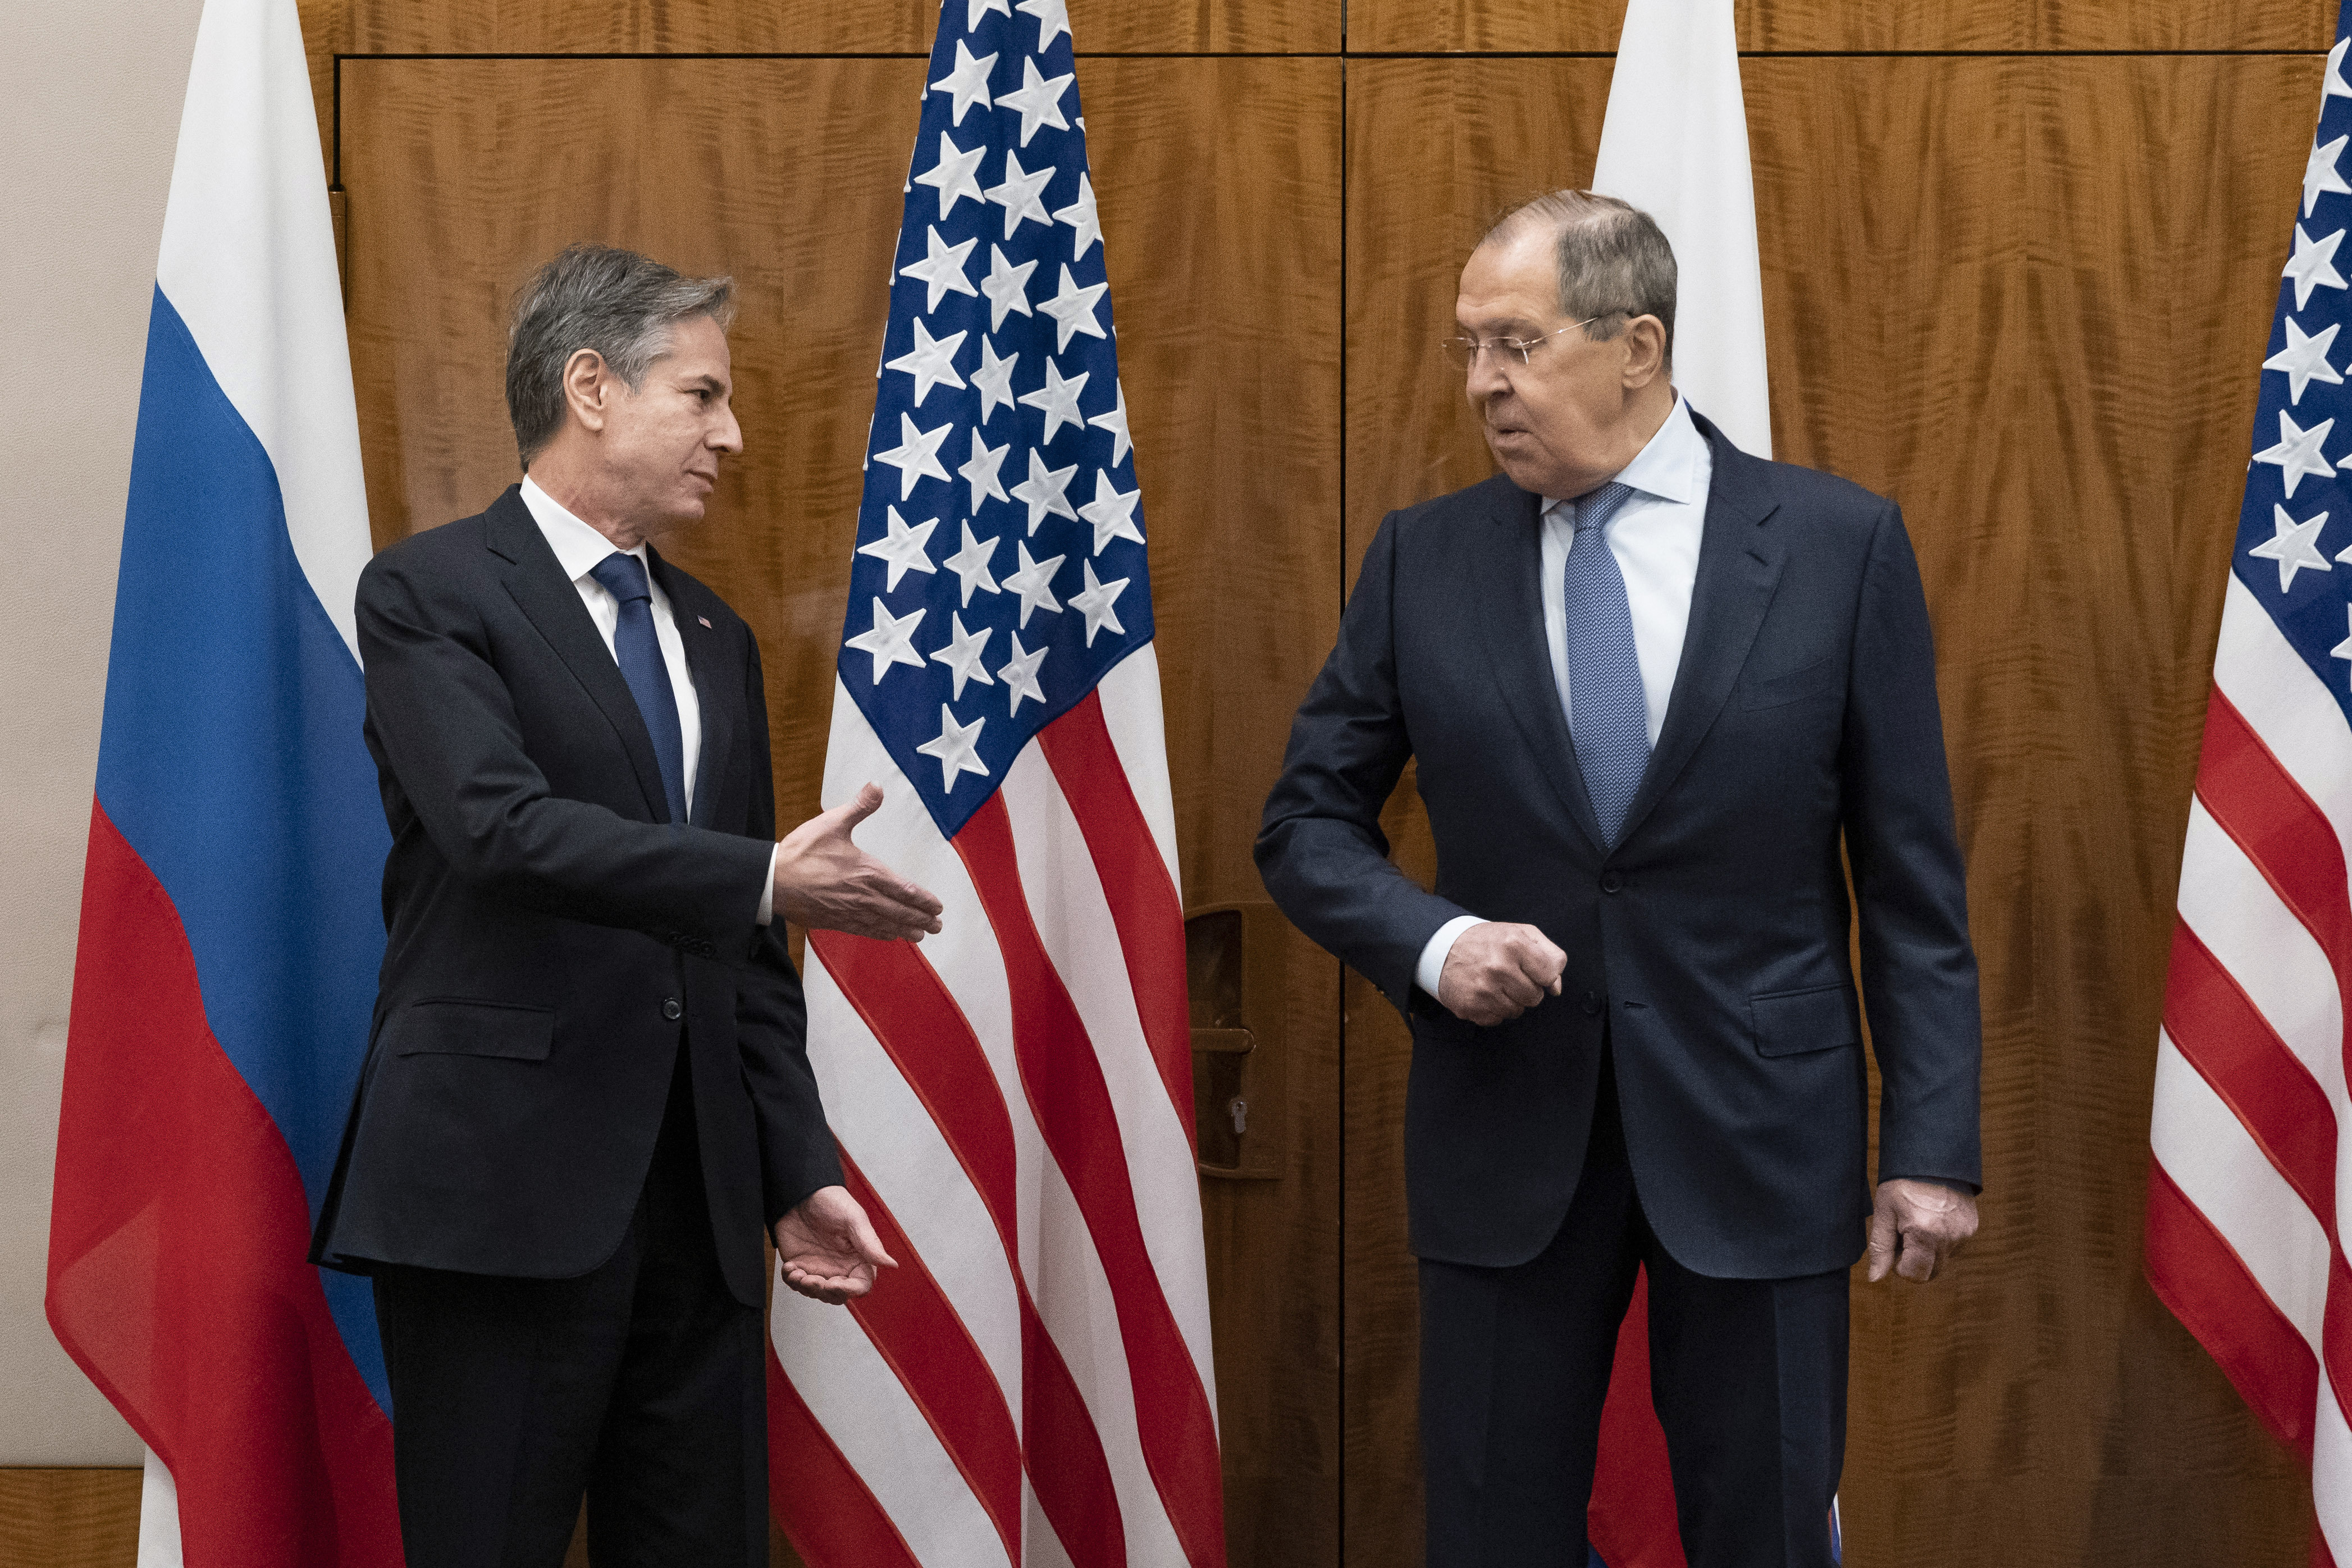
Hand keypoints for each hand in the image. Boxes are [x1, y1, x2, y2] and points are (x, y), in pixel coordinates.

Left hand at [774, 1185, 896, 1303]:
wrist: (799, 1192)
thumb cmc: (830, 1200)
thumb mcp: (853, 1219)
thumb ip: (871, 1244)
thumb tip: (891, 1264)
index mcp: (858, 1256)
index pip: (860, 1285)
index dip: (849, 1290)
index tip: (835, 1283)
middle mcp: (840, 1265)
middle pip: (837, 1295)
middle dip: (824, 1292)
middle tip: (813, 1279)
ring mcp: (819, 1266)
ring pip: (816, 1293)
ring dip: (806, 1288)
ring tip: (799, 1272)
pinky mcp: (800, 1264)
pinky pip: (796, 1283)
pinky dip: (792, 1280)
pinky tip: (790, 1266)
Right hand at [775, 782, 943, 940]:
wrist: (772, 880)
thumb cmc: (801, 852)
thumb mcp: (832, 823)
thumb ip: (859, 806)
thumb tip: (877, 786)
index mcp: (867, 872)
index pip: (904, 889)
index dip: (923, 900)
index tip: (936, 905)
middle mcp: (863, 896)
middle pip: (900, 911)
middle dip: (921, 918)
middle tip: (936, 925)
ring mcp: (850, 911)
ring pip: (885, 924)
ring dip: (905, 930)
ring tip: (920, 935)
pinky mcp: (835, 921)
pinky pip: (865, 930)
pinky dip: (881, 934)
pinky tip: (889, 936)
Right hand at [1436, 921, 1566, 1024]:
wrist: (1442, 948)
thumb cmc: (1486, 941)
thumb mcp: (1521, 933)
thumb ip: (1549, 955)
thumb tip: (1556, 988)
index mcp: (1513, 944)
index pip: (1550, 974)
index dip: (1543, 974)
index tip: (1530, 968)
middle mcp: (1498, 967)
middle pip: (1534, 997)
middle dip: (1526, 988)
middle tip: (1509, 975)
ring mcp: (1483, 990)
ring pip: (1517, 1011)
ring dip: (1510, 1000)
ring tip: (1495, 984)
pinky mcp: (1470, 1007)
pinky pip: (1497, 1019)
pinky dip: (1493, 1009)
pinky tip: (1483, 993)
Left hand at [1866, 1178, 1978, 1282]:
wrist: (1933, 1156)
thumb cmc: (1903, 1182)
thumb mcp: (1884, 1212)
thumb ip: (1880, 1248)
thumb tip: (1875, 1278)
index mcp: (1924, 1234)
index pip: (1914, 1276)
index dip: (1899, 1266)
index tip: (1894, 1245)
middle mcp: (1949, 1238)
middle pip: (1930, 1273)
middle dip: (1914, 1261)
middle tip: (1903, 1233)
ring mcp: (1964, 1234)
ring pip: (1942, 1260)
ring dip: (1928, 1250)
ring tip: (1917, 1221)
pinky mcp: (1972, 1227)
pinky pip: (1953, 1247)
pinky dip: (1940, 1240)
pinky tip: (1931, 1217)